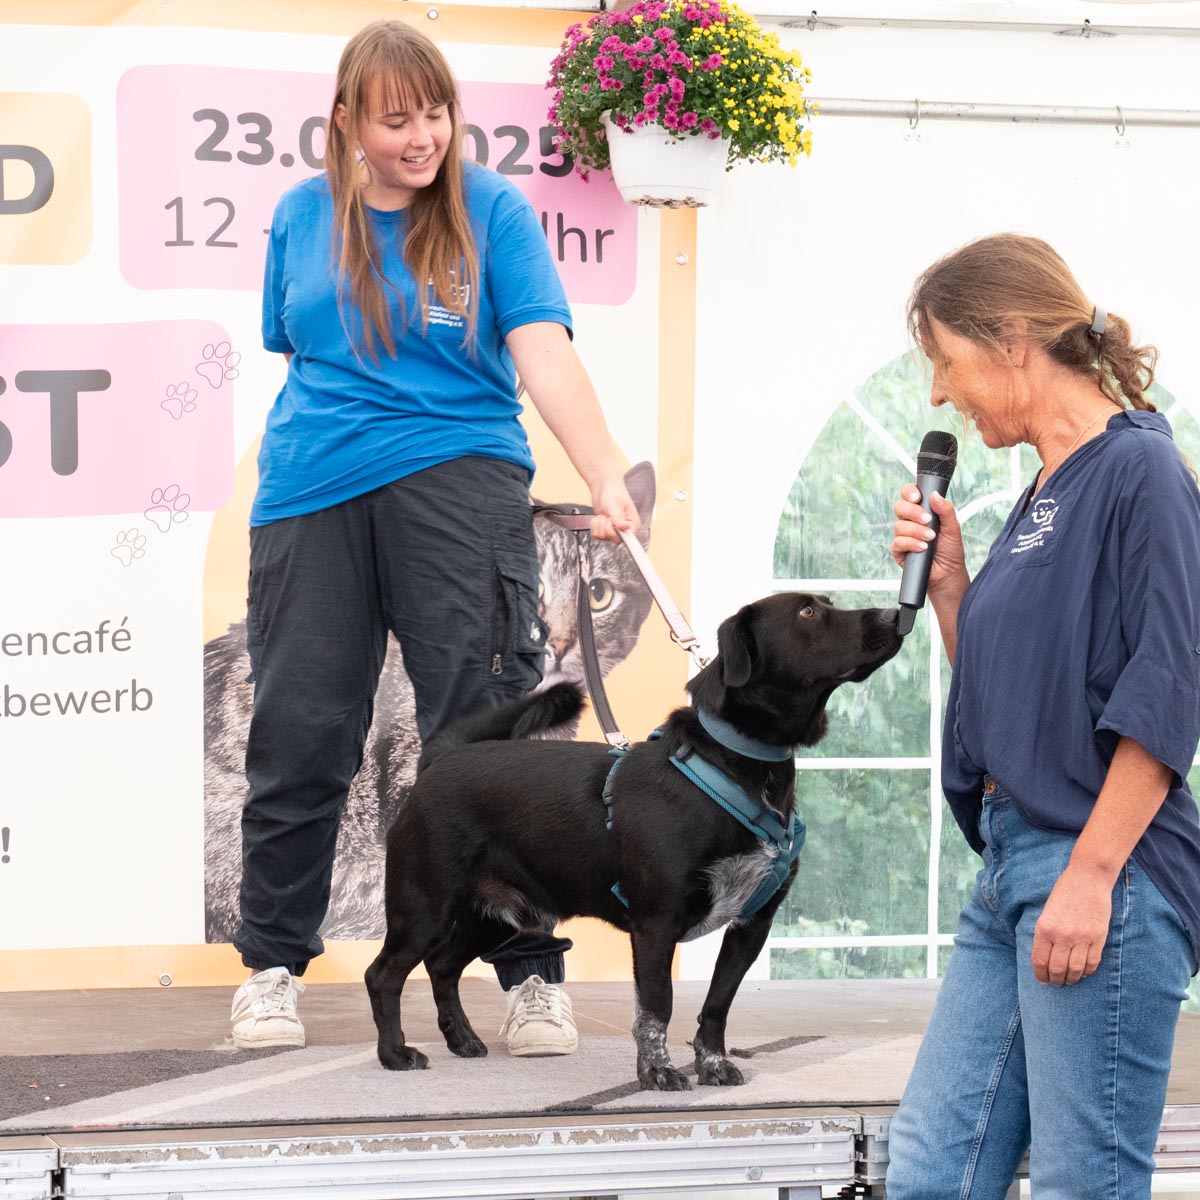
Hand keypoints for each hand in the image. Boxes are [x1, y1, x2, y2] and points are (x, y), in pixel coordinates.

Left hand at [589, 476, 640, 542]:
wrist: (604, 487)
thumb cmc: (614, 492)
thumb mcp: (615, 505)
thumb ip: (618, 518)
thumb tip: (625, 528)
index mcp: (633, 524)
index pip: (626, 538)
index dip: (615, 532)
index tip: (611, 523)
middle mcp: (625, 529)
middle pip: (612, 538)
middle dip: (605, 525)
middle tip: (608, 515)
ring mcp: (615, 530)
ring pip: (602, 537)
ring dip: (599, 524)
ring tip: (604, 514)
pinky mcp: (606, 530)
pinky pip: (596, 535)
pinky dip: (594, 525)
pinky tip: (600, 517)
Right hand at [890, 486, 966, 597]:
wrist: (947, 573)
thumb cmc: (950, 551)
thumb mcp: (953, 528)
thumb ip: (946, 510)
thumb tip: (935, 495)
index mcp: (922, 511)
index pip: (909, 495)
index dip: (909, 492)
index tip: (918, 497)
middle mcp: (910, 521)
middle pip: (900, 507)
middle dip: (913, 512)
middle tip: (927, 520)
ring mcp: (903, 535)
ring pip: (899, 525)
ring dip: (916, 531)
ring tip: (930, 538)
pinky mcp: (899, 550)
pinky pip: (898, 542)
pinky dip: (911, 544)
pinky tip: (922, 547)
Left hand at [1031, 865, 1112, 985]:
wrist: (1088, 878)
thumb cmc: (1064, 892)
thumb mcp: (1047, 911)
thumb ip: (1046, 933)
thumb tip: (1045, 957)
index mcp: (1045, 928)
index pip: (1040, 961)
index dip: (1041, 975)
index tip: (1042, 980)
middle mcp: (1062, 935)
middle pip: (1057, 969)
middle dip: (1055, 980)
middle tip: (1056, 983)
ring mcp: (1082, 938)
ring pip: (1075, 970)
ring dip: (1071, 979)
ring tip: (1069, 981)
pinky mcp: (1099, 938)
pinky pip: (1092, 963)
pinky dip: (1087, 972)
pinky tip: (1083, 973)